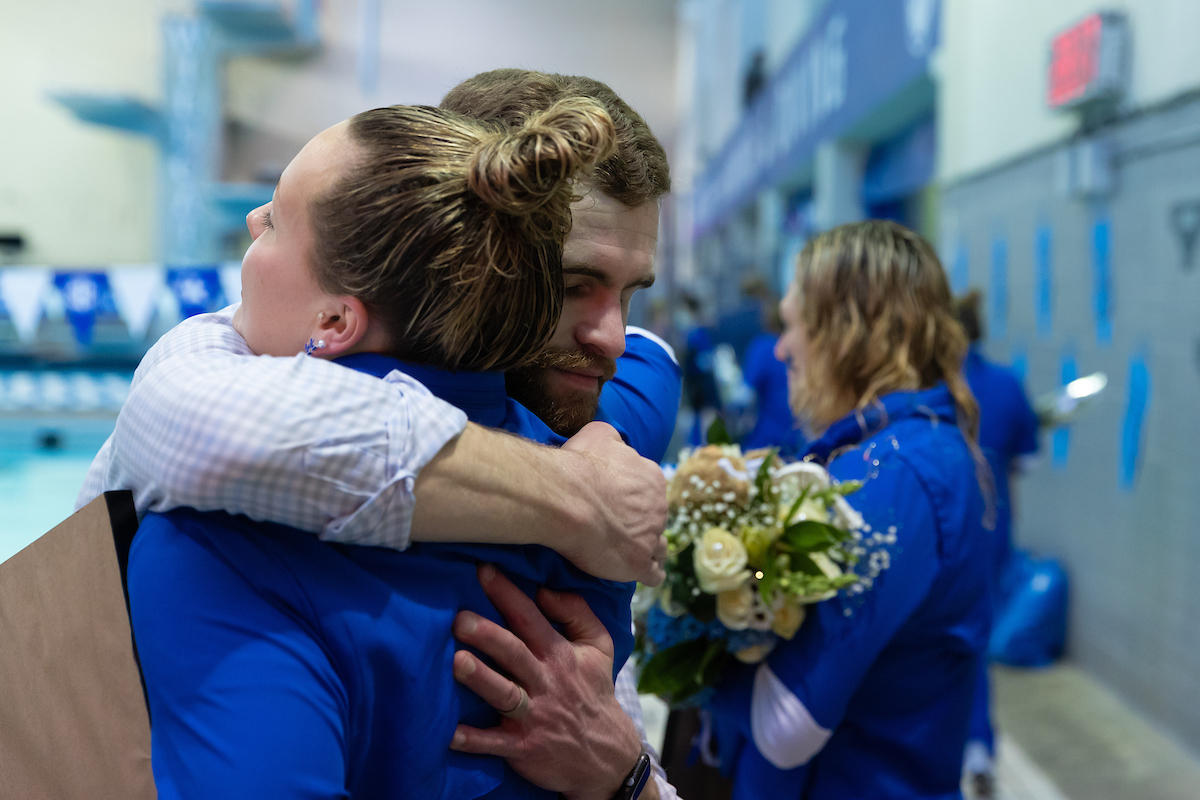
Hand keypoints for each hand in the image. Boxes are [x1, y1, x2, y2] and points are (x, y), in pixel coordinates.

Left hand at [450, 564, 643, 799]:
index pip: (529, 617)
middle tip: (460, 619)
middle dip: (488, 635)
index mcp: (559, 654)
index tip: (482, 570)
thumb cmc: (593, 691)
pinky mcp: (522, 748)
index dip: (507, 593)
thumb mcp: (599, 646)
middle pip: (514, 653)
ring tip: (456, 664)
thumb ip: (577, 612)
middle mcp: (544, 682)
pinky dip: (472, 740)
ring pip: (504, 694)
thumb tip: (544, 588)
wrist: (606, 755)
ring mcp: (533, 716)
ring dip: (480, 679)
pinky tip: (449, 733)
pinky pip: (494, 744)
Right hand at [559, 422, 667, 586]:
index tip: (616, 503)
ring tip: (630, 552)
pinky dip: (647, 574)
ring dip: (648, 548)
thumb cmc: (579, 465)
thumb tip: (618, 444)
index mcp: (652, 479)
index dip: (634, 498)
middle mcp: (658, 508)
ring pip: (659, 546)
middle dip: (641, 523)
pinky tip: (637, 573)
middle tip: (616, 527)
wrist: (566, 499)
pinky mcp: (639, 565)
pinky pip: (654, 574)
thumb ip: (614, 440)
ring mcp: (651, 538)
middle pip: (655, 518)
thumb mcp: (598, 434)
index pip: (650, 491)